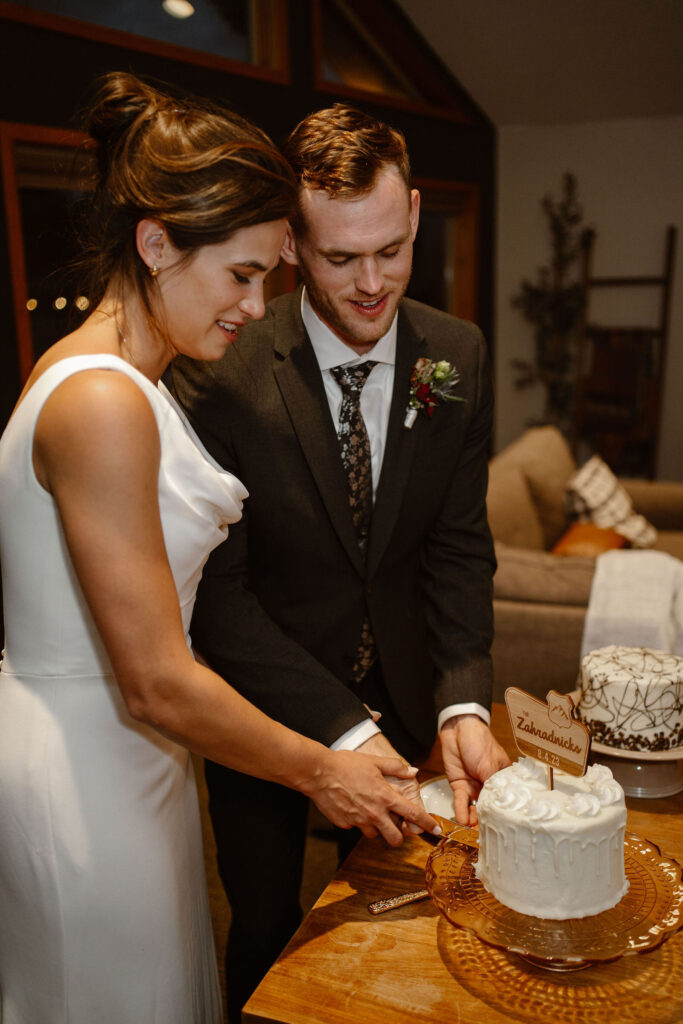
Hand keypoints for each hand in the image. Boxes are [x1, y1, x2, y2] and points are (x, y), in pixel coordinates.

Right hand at [303, 746, 439, 846]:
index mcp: (385, 797)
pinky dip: (358, 822)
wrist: (319, 772)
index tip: (436, 831)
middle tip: (397, 828)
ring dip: (377, 828)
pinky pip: (356, 828)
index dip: (428, 824)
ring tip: (370, 812)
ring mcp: (359, 821)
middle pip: (395, 837)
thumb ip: (395, 767)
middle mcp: (375, 813)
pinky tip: (353, 807)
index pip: (413, 814)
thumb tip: (413, 771)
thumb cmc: (346, 764)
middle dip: (399, 836)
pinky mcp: (345, 824)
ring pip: (375, 834)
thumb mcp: (374, 761)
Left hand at [440, 715, 510, 825]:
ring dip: (474, 819)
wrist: (458, 729)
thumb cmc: (479, 741)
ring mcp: (474, 786)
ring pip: (475, 807)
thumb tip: (496, 806)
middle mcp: (489, 784)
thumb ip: (492, 785)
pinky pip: (461, 801)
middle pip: (490, 806)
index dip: (505, 812)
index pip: (505, 798)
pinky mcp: (460, 785)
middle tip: (489, 833)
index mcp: (502, 777)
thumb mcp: (489, 764)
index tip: (506, 826)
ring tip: (474, 830)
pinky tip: (463, 820)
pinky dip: (461, 811)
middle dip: (488, 819)